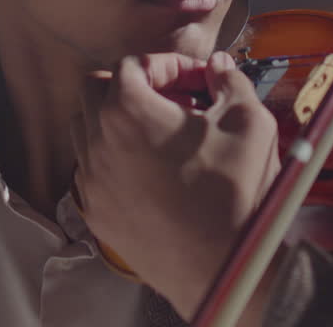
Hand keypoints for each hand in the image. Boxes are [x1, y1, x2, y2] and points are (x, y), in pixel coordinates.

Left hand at [71, 51, 282, 320]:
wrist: (221, 267)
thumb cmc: (234, 194)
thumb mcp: (249, 123)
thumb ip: (231, 83)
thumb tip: (220, 67)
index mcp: (129, 112)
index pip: (132, 65)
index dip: (168, 65)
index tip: (196, 80)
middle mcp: (98, 143)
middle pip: (95, 90)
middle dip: (133, 86)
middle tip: (173, 100)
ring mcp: (92, 181)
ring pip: (84, 130)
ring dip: (116, 121)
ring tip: (159, 134)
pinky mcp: (96, 212)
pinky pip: (90, 171)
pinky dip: (111, 159)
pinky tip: (149, 170)